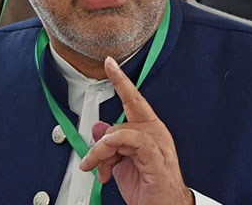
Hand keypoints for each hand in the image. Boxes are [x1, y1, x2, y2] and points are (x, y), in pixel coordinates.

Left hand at [79, 57, 193, 204]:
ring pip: (121, 132)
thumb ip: (110, 144)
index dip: (121, 80)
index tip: (110, 63)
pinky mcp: (156, 159)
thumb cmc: (147, 188)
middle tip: (93, 163)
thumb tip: (98, 128)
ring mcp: (158, 145)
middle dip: (101, 146)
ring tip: (101, 171)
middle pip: (119, 123)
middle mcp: (155, 134)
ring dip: (104, 153)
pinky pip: (135, 142)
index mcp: (149, 130)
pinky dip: (117, 146)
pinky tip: (110, 161)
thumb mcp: (120, 163)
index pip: (134, 99)